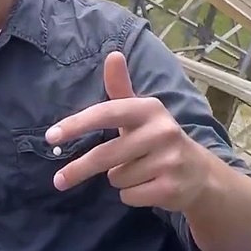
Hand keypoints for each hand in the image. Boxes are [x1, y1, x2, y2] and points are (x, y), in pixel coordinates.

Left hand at [48, 52, 209, 212]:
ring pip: (116, 178)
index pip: (106, 113)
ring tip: (140, 171)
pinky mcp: (171, 188)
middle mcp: (162, 131)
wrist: (200, 173)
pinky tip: (148, 186)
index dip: (77, 124)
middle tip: (58, 180)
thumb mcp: (140, 112)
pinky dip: (131, 195)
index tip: (51, 136)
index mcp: (149, 109)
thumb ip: (121, 88)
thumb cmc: (157, 138)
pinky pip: (129, 195)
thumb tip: (112, 54)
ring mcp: (169, 160)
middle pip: (105, 155)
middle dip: (79, 169)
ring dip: (119, 178)